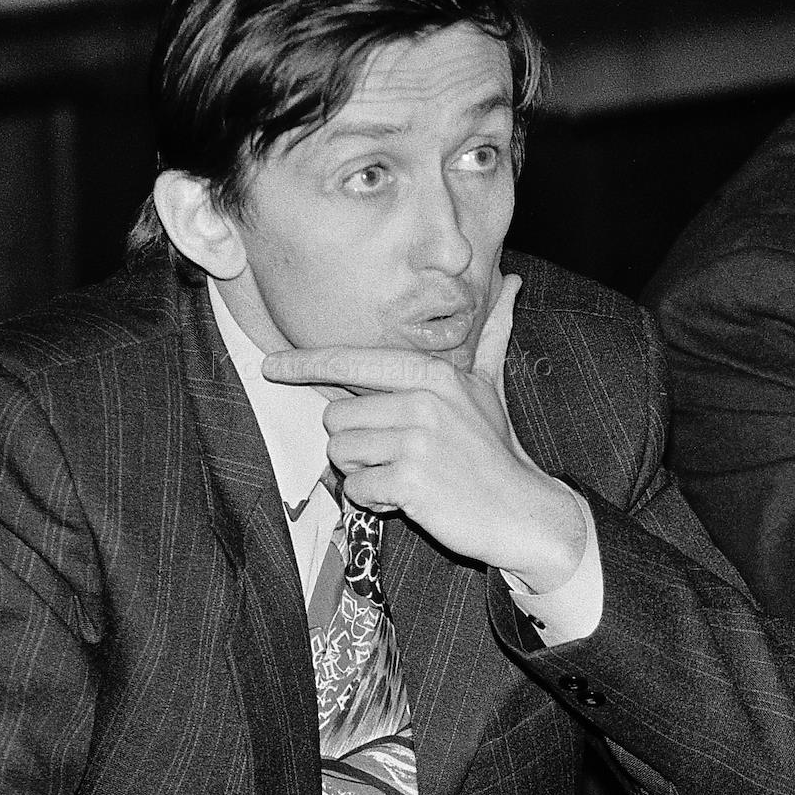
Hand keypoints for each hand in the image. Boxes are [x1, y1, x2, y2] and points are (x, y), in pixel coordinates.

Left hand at [262, 275, 585, 586]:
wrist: (522, 511)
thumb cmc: (495, 450)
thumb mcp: (491, 386)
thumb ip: (491, 334)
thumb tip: (512, 284)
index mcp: (432, 373)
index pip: (352, 360)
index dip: (306, 364)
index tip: (272, 366)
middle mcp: (422, 400)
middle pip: (335, 415)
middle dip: (354, 442)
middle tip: (393, 455)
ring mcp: (416, 440)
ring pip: (340, 453)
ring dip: (363, 472)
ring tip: (402, 475)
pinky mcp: (409, 481)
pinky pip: (356, 488)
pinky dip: (374, 501)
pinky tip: (407, 498)